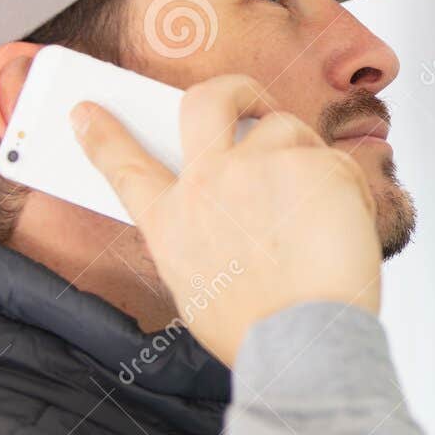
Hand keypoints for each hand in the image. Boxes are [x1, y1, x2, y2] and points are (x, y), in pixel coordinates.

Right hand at [72, 74, 382, 365]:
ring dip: (303, 155)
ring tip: (319, 207)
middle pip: (205, 102)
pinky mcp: (314, 163)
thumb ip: (200, 236)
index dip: (102, 135)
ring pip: (285, 127)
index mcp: (172, 220)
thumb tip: (217, 216)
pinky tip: (347, 228)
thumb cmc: (257, 329)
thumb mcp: (196, 287)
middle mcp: (209, 182)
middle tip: (252, 101)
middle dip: (232, 91)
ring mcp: (261, 165)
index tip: (87, 112)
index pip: (124, 165)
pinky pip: (335, 160)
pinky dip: (347, 190)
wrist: (300, 343)